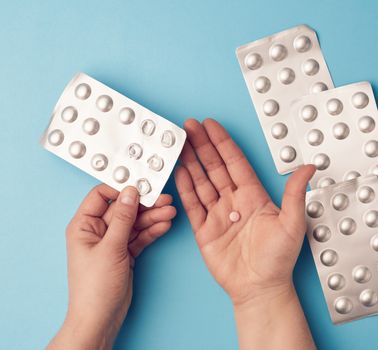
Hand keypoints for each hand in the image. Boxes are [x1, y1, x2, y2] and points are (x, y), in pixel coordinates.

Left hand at [48, 185, 175, 349]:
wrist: (101, 318)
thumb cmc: (95, 287)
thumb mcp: (110, 247)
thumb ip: (122, 218)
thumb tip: (130, 192)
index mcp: (84, 225)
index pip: (101, 196)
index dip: (121, 189)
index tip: (140, 187)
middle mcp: (97, 231)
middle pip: (123, 209)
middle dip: (144, 205)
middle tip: (164, 200)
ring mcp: (112, 242)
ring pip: (134, 223)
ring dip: (152, 218)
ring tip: (170, 212)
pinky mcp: (125, 252)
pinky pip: (139, 236)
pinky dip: (151, 231)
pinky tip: (164, 225)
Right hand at [175, 119, 315, 348]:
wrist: (259, 288)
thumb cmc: (277, 259)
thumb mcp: (292, 224)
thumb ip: (295, 194)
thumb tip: (309, 167)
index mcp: (252, 196)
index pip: (234, 162)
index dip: (222, 142)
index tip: (210, 125)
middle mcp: (233, 201)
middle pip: (214, 167)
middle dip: (202, 145)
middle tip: (189, 126)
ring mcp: (217, 214)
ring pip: (201, 181)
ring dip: (190, 162)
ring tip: (180, 143)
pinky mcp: (204, 229)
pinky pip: (192, 204)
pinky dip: (185, 187)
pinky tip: (179, 172)